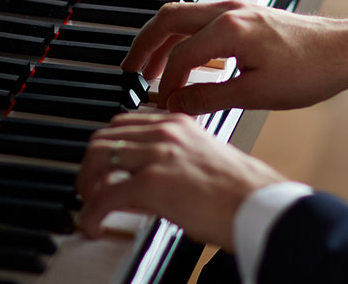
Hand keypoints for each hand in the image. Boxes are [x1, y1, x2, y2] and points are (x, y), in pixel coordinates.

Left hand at [76, 113, 286, 248]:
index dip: (109, 145)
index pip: (126, 123)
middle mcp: (165, 132)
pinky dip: (92, 211)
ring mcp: (157, 154)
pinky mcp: (152, 183)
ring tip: (89, 203)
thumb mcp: (203, 161)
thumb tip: (145, 185)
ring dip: (86, 183)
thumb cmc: (243, 193)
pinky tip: (93, 224)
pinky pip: (105, 195)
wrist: (260, 206)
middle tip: (91, 186)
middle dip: (91, 163)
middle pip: (106, 136)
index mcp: (179, 124)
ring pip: (99, 157)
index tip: (105, 165)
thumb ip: (174, 161)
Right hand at [121, 0, 347, 114]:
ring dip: (163, 40)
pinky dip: (185, 37)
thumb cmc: (311, 71)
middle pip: (167, 20)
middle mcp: (229, 11)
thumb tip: (175, 103)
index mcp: (229, 30)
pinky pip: (202, 19)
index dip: (164, 83)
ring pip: (183, 16)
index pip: (179, 56)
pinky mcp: (247, 14)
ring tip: (151, 68)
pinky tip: (188, 61)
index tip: (159, 103)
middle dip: (144, 46)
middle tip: (129, 70)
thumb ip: (208, 98)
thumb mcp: (255, 94)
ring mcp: (238, 9)